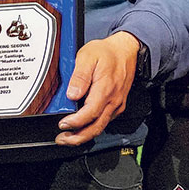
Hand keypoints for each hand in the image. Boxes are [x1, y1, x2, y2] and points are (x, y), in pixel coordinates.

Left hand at [55, 31, 139, 146]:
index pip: (90, 113)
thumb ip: (79, 76)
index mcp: (105, 89)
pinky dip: (92, 128)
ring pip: (101, 127)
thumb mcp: (88, 56)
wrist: (126, 50)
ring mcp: (116, 104)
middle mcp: (113, 100)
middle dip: (78, 137)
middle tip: (62, 139)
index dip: (75, 123)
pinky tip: (82, 128)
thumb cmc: (108, 53)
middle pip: (96, 127)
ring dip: (84, 136)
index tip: (62, 124)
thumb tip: (72, 94)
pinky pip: (105, 121)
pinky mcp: (117, 105)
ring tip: (68, 138)